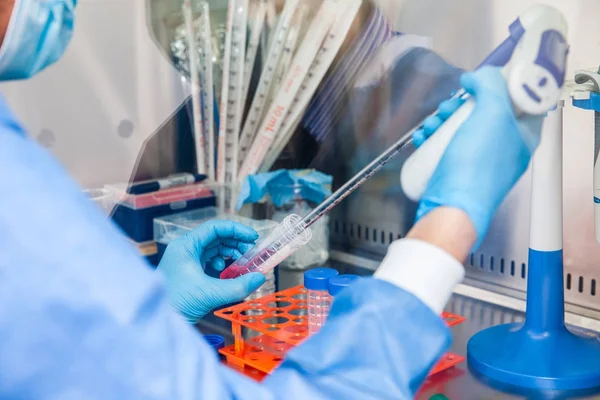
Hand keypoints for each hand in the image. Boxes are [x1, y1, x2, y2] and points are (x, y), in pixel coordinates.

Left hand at [157, 220, 265, 322]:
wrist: (158, 321)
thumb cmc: (177, 303)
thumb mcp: (211, 293)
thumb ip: (238, 286)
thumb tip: (260, 277)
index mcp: (186, 246)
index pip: (215, 228)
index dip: (236, 230)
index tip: (253, 238)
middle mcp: (185, 249)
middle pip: (216, 237)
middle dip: (236, 243)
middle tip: (252, 253)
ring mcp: (186, 260)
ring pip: (214, 249)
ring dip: (231, 254)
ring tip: (243, 263)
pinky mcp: (188, 271)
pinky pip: (210, 261)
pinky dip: (223, 264)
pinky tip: (227, 274)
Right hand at [414, 67, 543, 246]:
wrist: (450, 208)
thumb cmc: (476, 166)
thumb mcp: (492, 114)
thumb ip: (491, 85)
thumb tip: (477, 77)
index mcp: (523, 136)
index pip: (519, 101)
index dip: (499, 86)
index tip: (479, 81)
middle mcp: (504, 149)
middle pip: (483, 113)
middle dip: (460, 105)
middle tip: (449, 107)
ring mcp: (479, 162)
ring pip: (461, 128)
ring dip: (442, 120)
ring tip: (431, 124)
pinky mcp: (457, 172)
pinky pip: (445, 147)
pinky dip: (433, 138)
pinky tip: (423, 137)